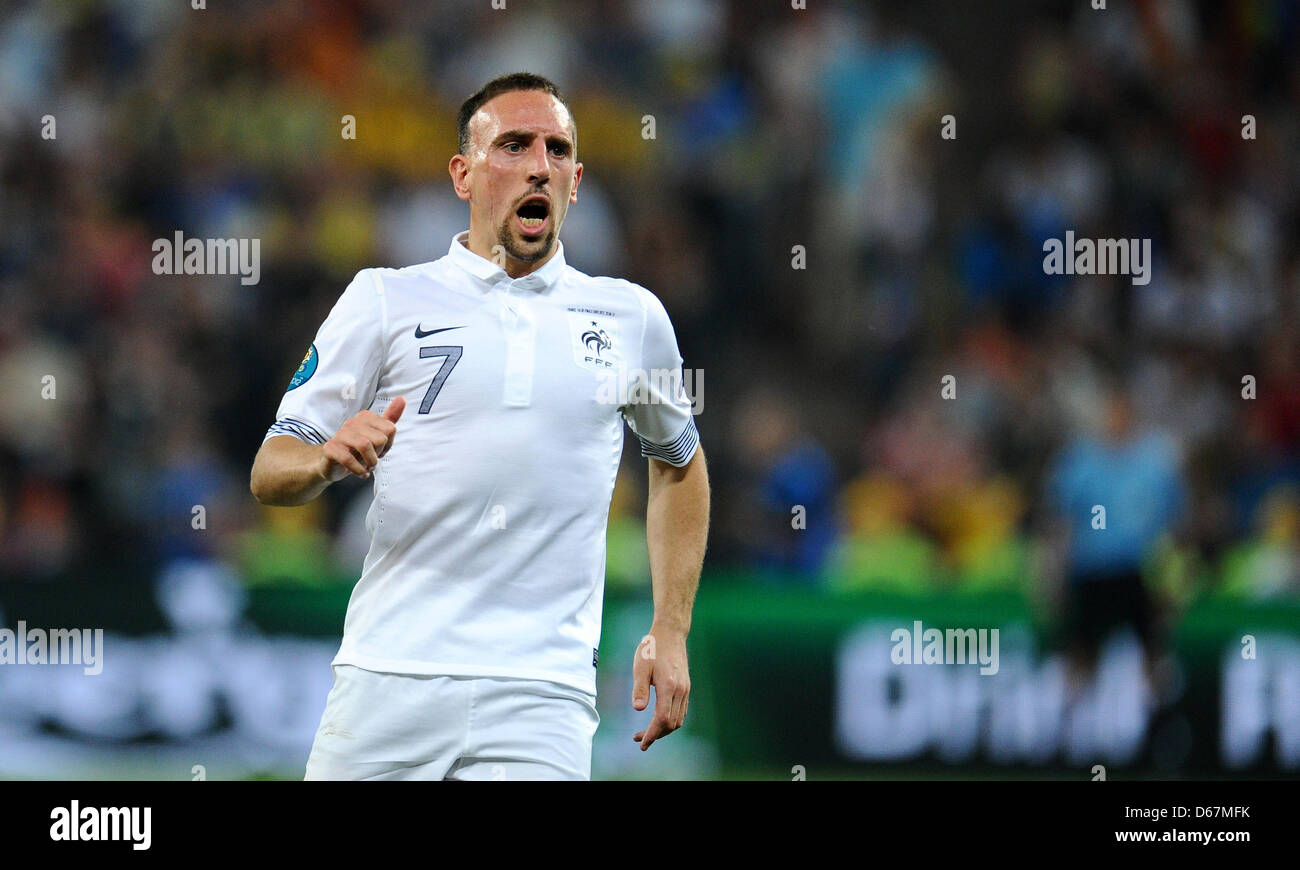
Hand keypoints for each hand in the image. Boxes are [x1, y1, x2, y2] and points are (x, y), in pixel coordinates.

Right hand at [318, 396, 405, 481]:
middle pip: (380, 438)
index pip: (390, 429)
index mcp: (365, 417)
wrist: (332, 463)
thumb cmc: (356, 449)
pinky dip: (358, 470)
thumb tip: (402, 399)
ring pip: (365, 446)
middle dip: (379, 454)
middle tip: (372, 459)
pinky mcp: (330, 448)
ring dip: (370, 462)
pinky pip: (348, 459)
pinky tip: (360, 472)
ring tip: (367, 466)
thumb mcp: (376, 433)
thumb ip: (390, 418)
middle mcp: (352, 423)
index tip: (379, 450)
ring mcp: (340, 434)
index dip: (388, 445)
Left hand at [631, 625, 689, 751]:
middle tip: (639, 739)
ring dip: (663, 730)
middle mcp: (680, 691)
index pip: (662, 719)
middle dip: (656, 735)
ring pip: (678, 719)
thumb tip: (637, 709)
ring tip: (647, 732)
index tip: (642, 743)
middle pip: (671, 724)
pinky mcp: (686, 687)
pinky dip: (671, 720)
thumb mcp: (641, 666)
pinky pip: (681, 711)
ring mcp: (685, 689)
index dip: (652, 734)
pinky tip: (659, 719)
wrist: (671, 633)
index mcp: (669, 686)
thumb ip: (639, 688)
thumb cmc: (652, 648)